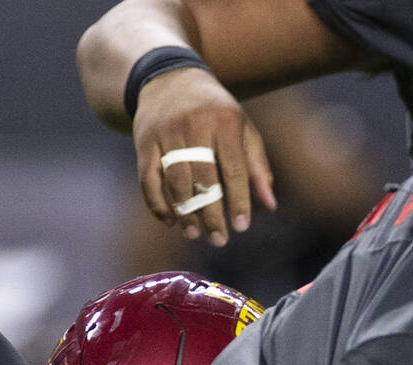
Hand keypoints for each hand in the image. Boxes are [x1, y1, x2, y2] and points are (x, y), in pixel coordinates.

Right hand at [133, 67, 275, 245]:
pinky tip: (170, 221)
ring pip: (174, 180)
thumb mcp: (242, 129)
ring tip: (195, 234)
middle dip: (211, 212)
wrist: (168, 77)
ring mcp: (165, 132)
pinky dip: (156, 203)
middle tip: (219, 240)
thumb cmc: (215, 111)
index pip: (234, 168)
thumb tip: (270, 205)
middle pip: (203, 177)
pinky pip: (147, 178)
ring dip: (184, 211)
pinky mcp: (143, 140)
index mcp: (224, 121)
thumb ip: (257, 166)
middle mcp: (193, 125)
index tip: (242, 226)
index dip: (239, 199)